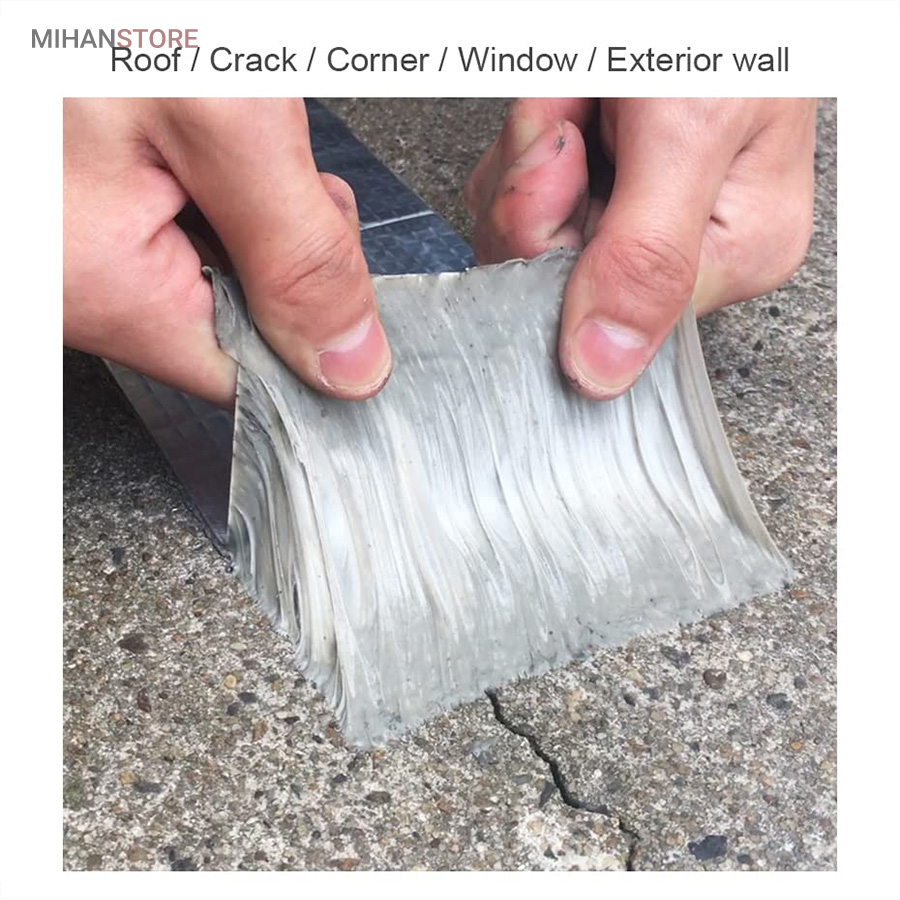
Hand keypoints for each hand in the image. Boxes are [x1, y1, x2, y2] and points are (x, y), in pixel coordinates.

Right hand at [64, 99, 391, 406]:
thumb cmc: (104, 12)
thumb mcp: (227, 120)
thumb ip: (298, 255)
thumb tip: (350, 368)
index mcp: (106, 287)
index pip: (247, 380)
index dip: (311, 345)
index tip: (348, 296)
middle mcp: (78, 277)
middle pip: (240, 318)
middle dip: (289, 256)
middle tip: (278, 172)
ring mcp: (82, 235)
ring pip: (221, 265)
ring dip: (261, 210)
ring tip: (239, 135)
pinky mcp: (93, 194)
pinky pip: (191, 220)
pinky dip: (227, 182)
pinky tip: (219, 135)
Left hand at [465, 98, 816, 399]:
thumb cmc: (718, 28)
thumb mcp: (689, 134)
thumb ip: (646, 258)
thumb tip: (604, 371)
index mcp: (730, 255)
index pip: (607, 312)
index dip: (560, 246)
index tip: (568, 169)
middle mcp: (680, 251)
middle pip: (556, 277)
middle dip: (539, 192)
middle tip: (574, 123)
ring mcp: (630, 216)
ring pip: (528, 237)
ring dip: (528, 156)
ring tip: (578, 100)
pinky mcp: (593, 185)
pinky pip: (520, 197)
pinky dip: (521, 144)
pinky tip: (561, 105)